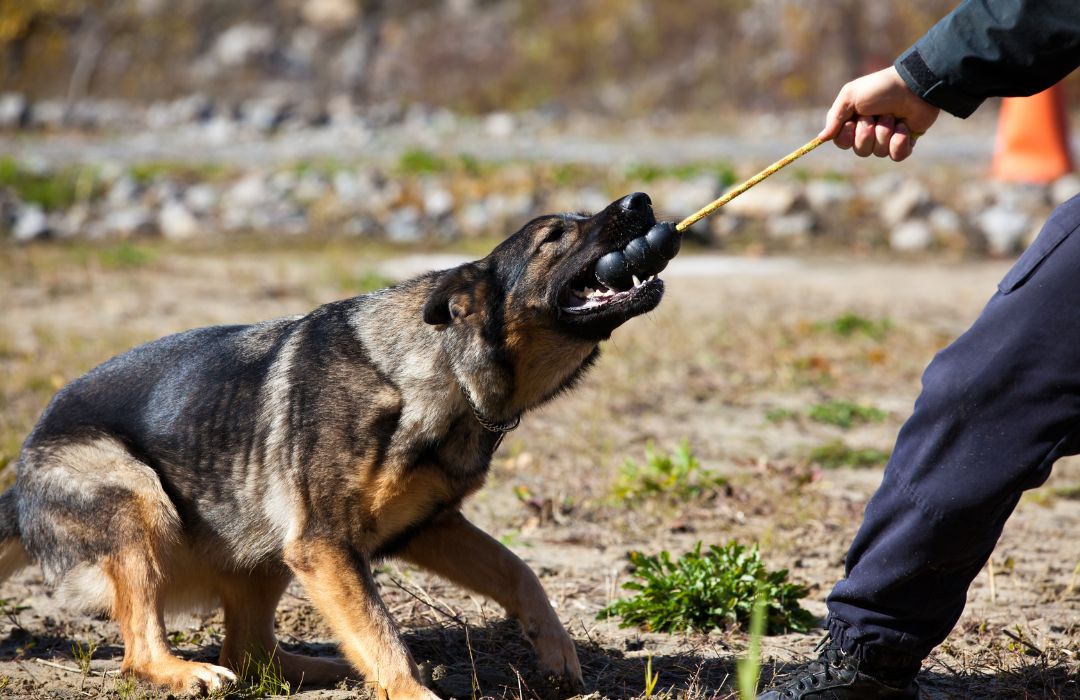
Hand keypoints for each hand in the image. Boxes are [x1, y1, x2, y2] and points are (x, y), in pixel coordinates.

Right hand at [819, 66, 940, 161]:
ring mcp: (887, 138)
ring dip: (885, 132)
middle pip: (860, 150)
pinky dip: (899, 142)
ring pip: (879, 152)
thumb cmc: (880, 88)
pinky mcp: (904, 142)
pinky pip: (896, 156)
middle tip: (875, 116)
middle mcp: (869, 132)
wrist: (914, 86)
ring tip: (893, 116)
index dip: (847, 136)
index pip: (842, 142)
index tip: (852, 122)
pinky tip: (904, 127)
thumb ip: (834, 117)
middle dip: (868, 133)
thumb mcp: (850, 96)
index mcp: (853, 121)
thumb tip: (821, 138)